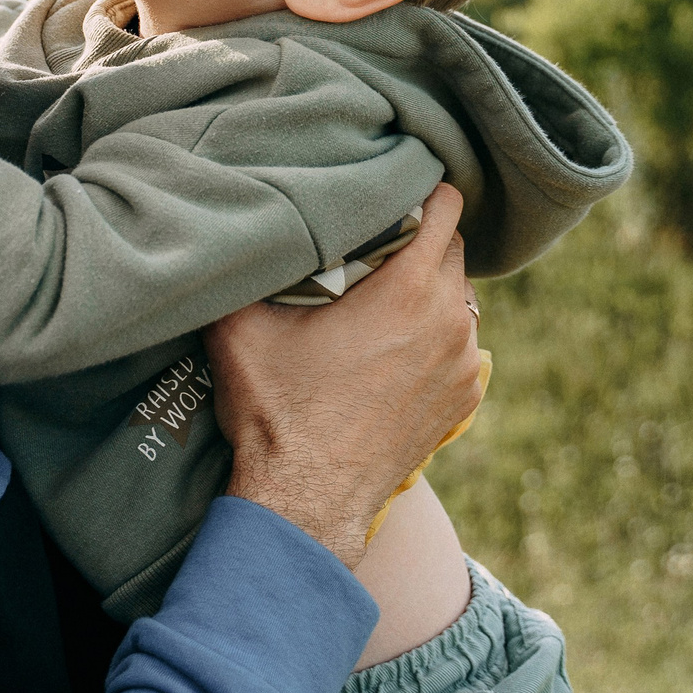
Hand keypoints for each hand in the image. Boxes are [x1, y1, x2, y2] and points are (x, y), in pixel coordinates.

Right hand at [206, 183, 484, 568]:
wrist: (307, 502)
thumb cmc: (276, 412)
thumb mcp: (239, 329)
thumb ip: (243, 267)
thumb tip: (228, 226)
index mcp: (408, 289)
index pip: (446, 205)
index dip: (419, 191)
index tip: (389, 194)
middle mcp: (450, 320)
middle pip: (453, 248)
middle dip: (419, 240)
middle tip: (372, 248)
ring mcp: (464, 363)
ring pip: (458, 298)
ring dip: (427, 292)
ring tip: (378, 304)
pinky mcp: (464, 399)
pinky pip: (458, 344)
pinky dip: (433, 337)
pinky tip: (390, 352)